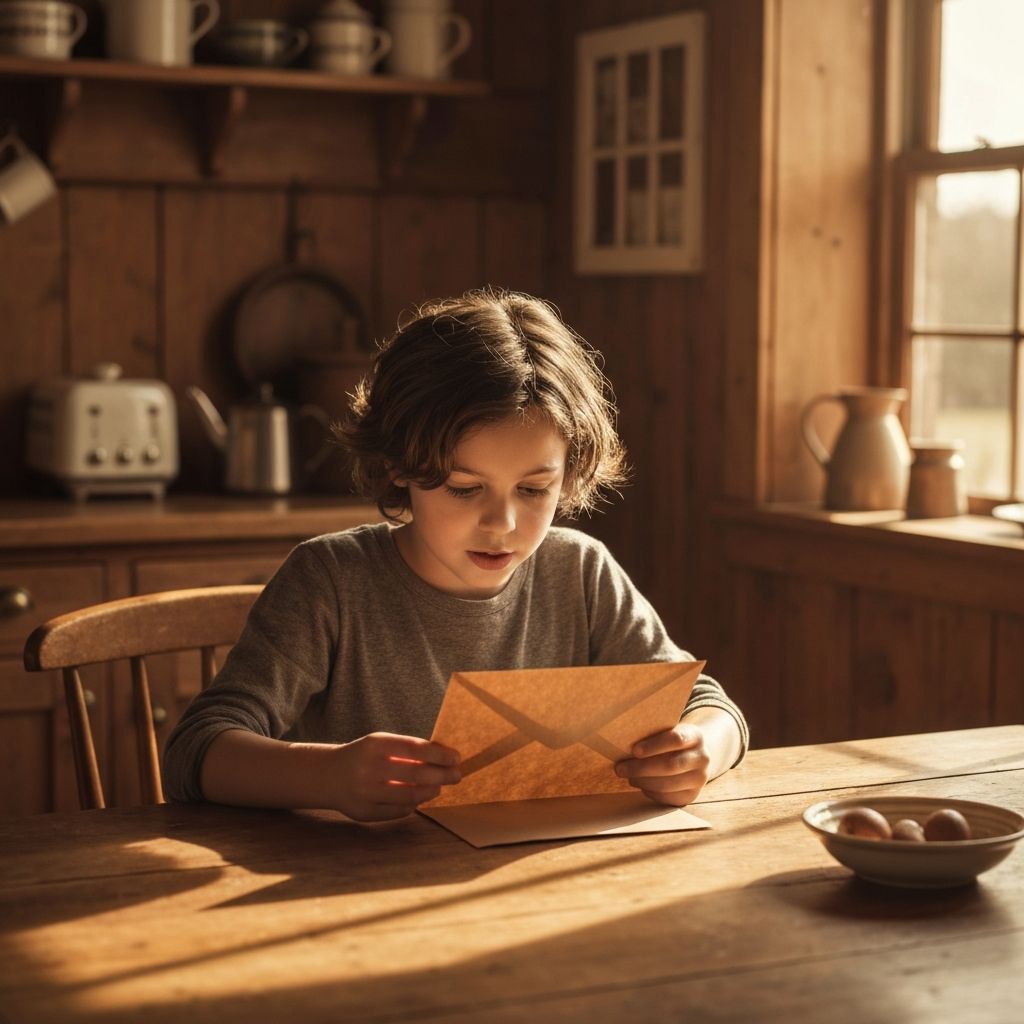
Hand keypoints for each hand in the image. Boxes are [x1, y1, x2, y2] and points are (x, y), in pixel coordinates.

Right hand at [332, 732, 460, 821]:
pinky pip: (399, 811)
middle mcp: (369, 768)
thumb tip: (445, 756)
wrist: (327, 775)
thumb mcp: (380, 743)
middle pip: (417, 774)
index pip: (416, 749)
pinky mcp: (364, 812)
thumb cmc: (363, 756)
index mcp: (375, 745)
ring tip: (438, 786)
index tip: (456, 757)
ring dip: (431, 791)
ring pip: (410, 795)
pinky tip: (419, 797)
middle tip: (457, 775)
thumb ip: (408, 748)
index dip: (440, 755)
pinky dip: (414, 804)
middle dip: (442, 775)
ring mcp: (366, 792)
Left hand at [614, 723, 709, 806]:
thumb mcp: (669, 731)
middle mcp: (702, 758)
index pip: (676, 739)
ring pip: (667, 784)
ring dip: (643, 782)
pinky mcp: (692, 796)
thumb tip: (623, 743)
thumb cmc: (673, 741)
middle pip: (670, 766)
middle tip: (620, 768)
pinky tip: (640, 784)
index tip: (634, 750)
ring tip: (628, 777)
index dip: (654, 745)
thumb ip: (653, 734)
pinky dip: (650, 792)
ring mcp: (700, 779)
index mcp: (696, 736)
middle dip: (641, 768)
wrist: (697, 756)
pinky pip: (667, 797)